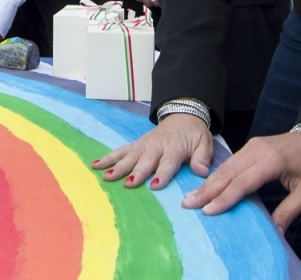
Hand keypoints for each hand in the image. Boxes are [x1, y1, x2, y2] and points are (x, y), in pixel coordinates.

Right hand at [91, 112, 212, 189]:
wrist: (183, 115)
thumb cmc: (194, 134)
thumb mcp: (205, 143)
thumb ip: (202, 158)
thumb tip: (202, 172)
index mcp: (175, 147)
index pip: (168, 162)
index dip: (162, 174)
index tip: (155, 185)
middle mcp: (157, 146)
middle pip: (146, 161)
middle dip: (137, 172)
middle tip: (128, 184)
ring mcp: (144, 145)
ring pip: (129, 156)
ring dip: (118, 166)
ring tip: (107, 176)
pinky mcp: (136, 144)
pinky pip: (121, 151)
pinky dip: (108, 157)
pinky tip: (96, 164)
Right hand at [182, 131, 300, 224]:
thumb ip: (289, 211)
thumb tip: (276, 233)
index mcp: (272, 161)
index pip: (243, 182)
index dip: (225, 198)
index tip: (208, 211)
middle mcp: (258, 150)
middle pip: (228, 173)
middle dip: (207, 190)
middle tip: (187, 204)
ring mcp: (252, 145)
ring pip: (226, 166)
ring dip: (208, 182)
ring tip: (191, 196)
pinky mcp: (251, 146)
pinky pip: (230, 162)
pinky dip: (217, 175)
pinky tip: (207, 185)